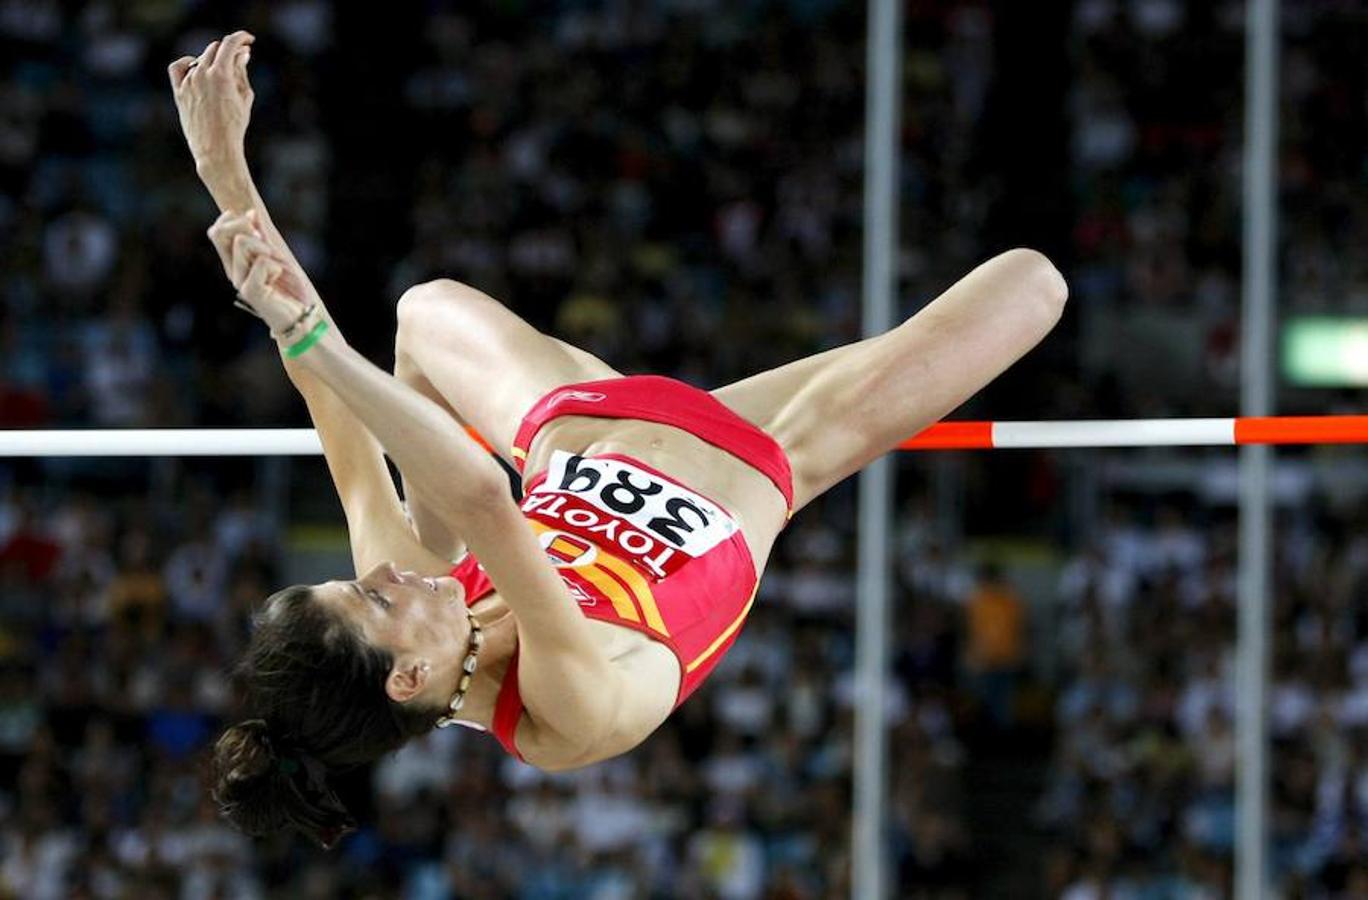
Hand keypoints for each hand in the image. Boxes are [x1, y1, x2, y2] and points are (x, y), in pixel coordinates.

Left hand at [169, 31, 254, 172]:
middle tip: (241, 59)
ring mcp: (188, 82)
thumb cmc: (234, 126)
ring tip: (225, 75)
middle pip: (216, 49)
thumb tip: (242, 54)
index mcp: (221, 74)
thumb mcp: (244, 97)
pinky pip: (177, 67)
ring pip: (200, 58)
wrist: (216, 149)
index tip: (248, 40)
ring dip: (214, 60)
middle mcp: (202, 74)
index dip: (241, 38)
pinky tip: (194, 66)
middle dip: (230, 51)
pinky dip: (187, 63)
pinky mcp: (179, 92)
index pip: (230, 43)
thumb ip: (242, 72)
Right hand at [207, 211, 333, 347]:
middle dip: (245, 226)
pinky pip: (261, 262)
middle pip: (220, 232)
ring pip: (242, 242)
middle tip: (266, 243)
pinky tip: (278, 278)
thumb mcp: (275, 255)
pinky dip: (275, 265)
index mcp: (234, 262)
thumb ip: (262, 236)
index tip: (253, 225)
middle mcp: (232, 271)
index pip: (215, 232)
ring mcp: (239, 281)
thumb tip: (252, 212)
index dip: (231, 219)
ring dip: (265, 247)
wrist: (298, 316)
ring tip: (277, 265)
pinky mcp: (250, 290)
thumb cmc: (288, 286)